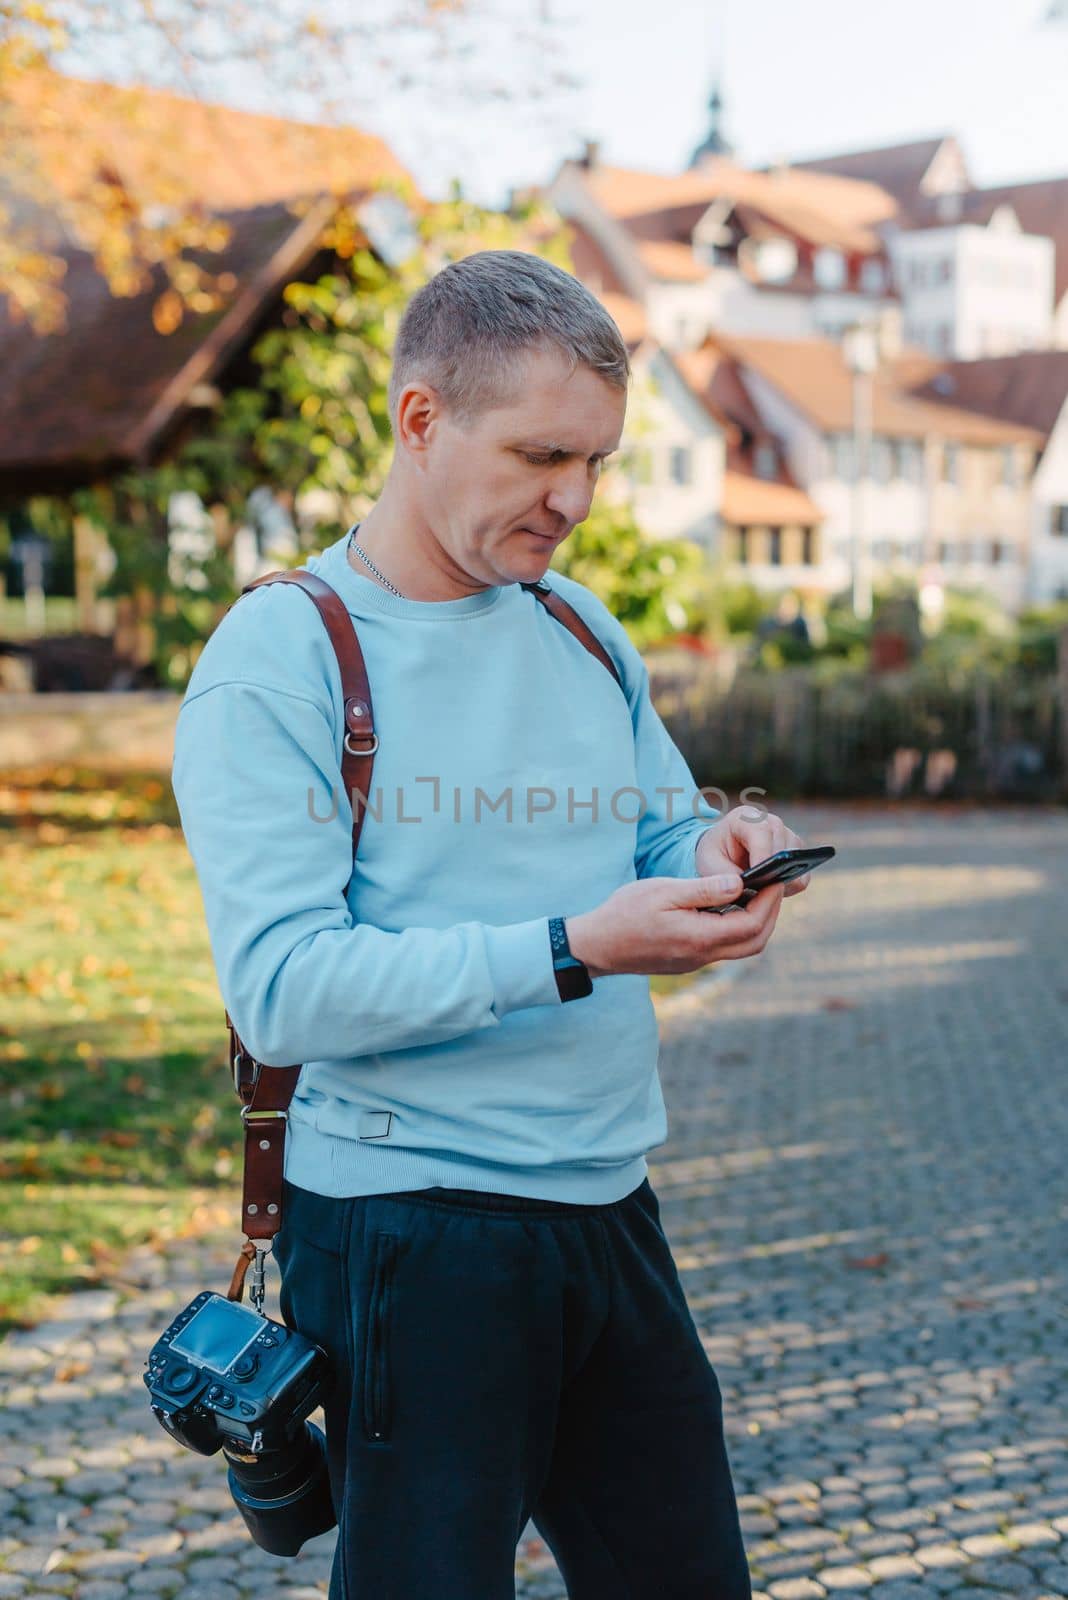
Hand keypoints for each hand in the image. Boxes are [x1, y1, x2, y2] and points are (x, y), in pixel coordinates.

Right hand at [565, 872, 788, 978]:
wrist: (596, 946)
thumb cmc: (625, 913)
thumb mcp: (664, 891)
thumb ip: (704, 889)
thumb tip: (740, 883)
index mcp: (700, 937)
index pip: (752, 923)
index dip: (769, 900)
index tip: (774, 876)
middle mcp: (703, 955)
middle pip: (756, 941)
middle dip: (770, 912)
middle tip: (772, 884)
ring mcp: (696, 961)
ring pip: (743, 948)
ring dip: (756, 922)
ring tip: (755, 893)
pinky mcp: (689, 961)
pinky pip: (725, 947)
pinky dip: (738, 928)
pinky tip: (730, 907)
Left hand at [694, 805, 810, 899]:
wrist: (722, 853)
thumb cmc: (714, 855)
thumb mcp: (709, 864)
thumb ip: (724, 875)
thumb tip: (745, 888)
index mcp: (745, 818)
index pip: (761, 832)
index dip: (763, 856)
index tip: (760, 879)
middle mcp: (770, 822)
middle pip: (783, 848)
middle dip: (772, 874)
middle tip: (757, 893)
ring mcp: (787, 835)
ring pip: (796, 862)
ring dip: (781, 881)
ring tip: (761, 891)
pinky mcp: (796, 852)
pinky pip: (803, 875)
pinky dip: (789, 887)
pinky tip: (771, 890)